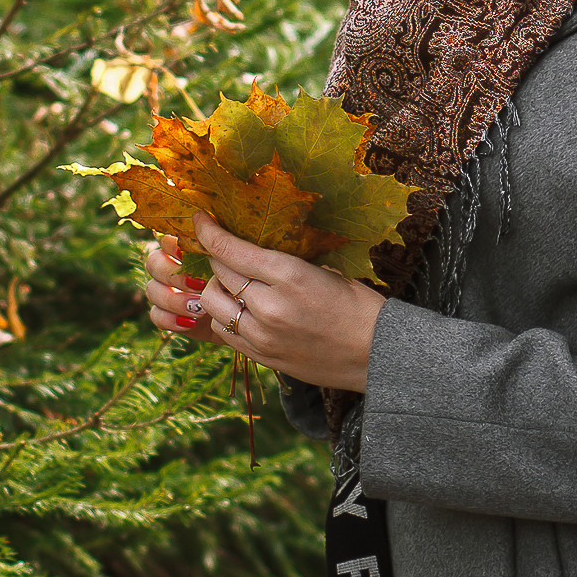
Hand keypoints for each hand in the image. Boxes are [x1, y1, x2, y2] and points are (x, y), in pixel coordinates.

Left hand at [143, 215, 382, 393]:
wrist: (377, 354)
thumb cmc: (360, 307)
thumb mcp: (326, 271)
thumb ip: (285, 264)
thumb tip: (253, 250)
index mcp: (290, 275)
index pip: (232, 250)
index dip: (209, 232)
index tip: (199, 219)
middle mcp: (269, 306)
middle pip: (219, 275)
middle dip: (216, 258)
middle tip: (222, 251)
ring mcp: (262, 335)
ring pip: (214, 306)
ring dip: (217, 290)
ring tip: (231, 284)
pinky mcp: (262, 357)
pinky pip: (225, 333)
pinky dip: (224, 317)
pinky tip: (238, 310)